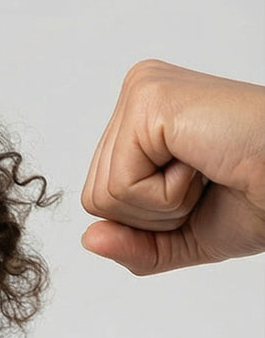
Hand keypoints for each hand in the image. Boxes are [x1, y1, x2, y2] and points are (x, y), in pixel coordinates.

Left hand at [80, 60, 264, 273]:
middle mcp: (137, 94)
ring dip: (163, 205)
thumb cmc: (256, 196)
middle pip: (96, 199)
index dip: (149, 219)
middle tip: (204, 181)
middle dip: (153, 215)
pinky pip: (121, 186)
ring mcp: (140, 92)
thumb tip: (88, 239)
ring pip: (104, 196)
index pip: (101, 199)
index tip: (198, 188)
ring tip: (205, 170)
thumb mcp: (181, 237)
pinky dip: (167, 196)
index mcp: (142, 118)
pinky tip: (203, 163)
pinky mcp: (147, 100)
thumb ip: (133, 246)